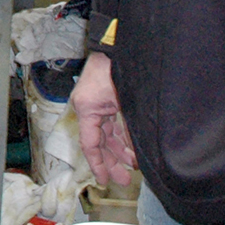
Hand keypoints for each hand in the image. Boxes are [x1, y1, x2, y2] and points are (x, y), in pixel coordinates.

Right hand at [72, 52, 135, 186]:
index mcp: (87, 108)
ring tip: (133, 164)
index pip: (90, 144)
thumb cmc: (118, 69)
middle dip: (112, 160)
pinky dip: (121, 134)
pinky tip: (132, 146)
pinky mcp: (106, 98)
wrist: (120, 43)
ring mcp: (97, 102)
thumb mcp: (126, 104)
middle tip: (124, 179)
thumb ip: (129, 131)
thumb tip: (137, 155)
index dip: (98, 164)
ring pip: (107, 132)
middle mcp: (89, 107)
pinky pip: (112, 122)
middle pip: (99, 141)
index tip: (104, 181)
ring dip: (119, 148)